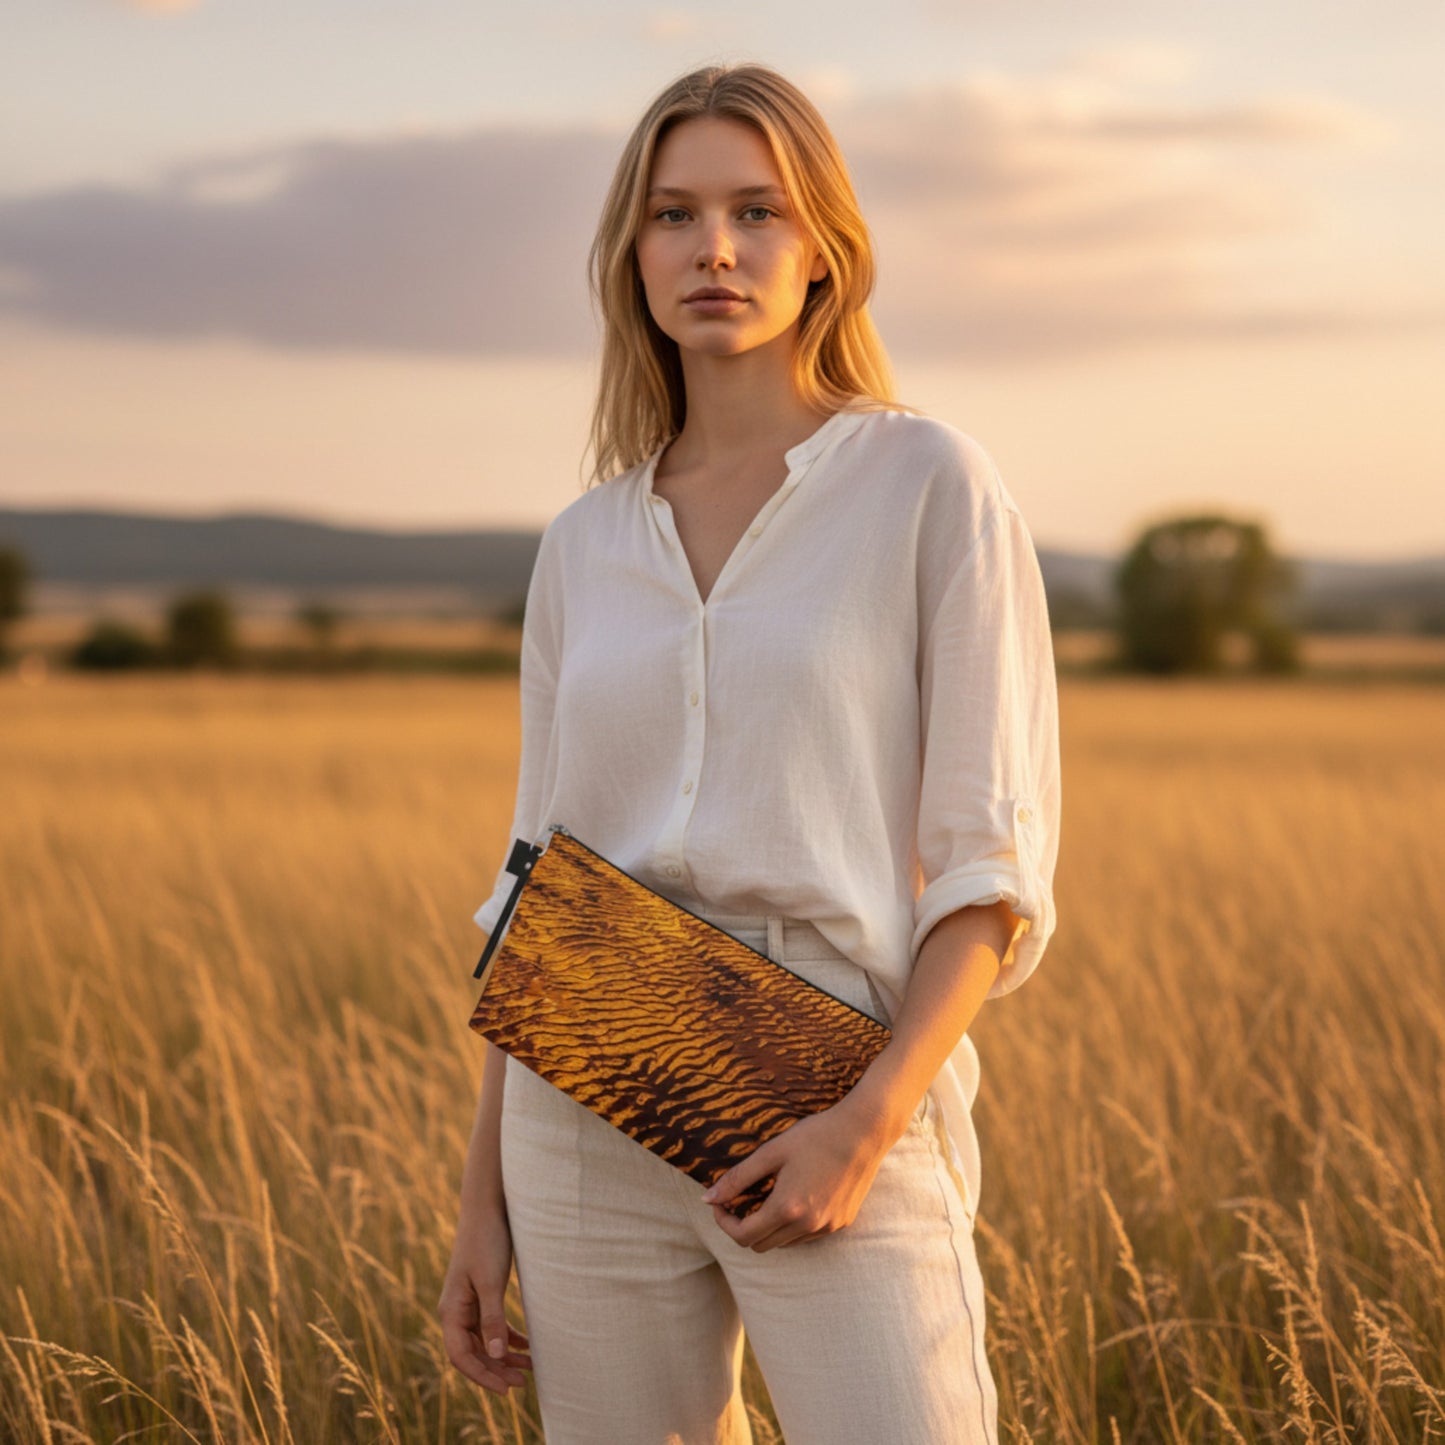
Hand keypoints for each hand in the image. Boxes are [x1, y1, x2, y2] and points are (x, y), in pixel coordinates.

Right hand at [437, 1209, 533, 1394]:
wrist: (488, 1207)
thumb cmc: (487, 1241)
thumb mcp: (491, 1281)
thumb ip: (492, 1318)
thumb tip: (496, 1355)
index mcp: (451, 1310)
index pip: (461, 1356)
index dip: (483, 1376)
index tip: (506, 1389)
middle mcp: (456, 1311)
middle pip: (473, 1353)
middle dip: (495, 1370)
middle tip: (522, 1383)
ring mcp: (468, 1304)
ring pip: (484, 1342)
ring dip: (504, 1357)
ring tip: (529, 1369)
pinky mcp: (483, 1294)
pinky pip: (493, 1326)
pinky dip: (509, 1338)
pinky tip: (528, 1347)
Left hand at [700, 1097, 899, 1252]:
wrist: (864, 1131)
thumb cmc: (816, 1135)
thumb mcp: (772, 1152)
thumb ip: (738, 1178)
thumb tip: (708, 1199)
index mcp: (787, 1208)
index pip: (743, 1237)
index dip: (724, 1222)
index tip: (719, 1202)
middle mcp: (808, 1226)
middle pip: (761, 1245)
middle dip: (743, 1227)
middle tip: (738, 1200)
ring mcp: (827, 1227)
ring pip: (784, 1243)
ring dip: (768, 1228)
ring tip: (767, 1195)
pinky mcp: (841, 1223)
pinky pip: (806, 1236)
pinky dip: (792, 1225)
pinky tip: (794, 1196)